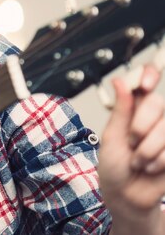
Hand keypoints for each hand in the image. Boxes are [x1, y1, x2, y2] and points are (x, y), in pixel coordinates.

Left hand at [99, 65, 164, 233]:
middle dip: (139, 126)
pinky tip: (151, 168)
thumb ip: (121, 110)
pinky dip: (159, 161)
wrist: (126, 196)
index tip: (144, 85)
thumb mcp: (112, 136)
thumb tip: (119, 80)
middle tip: (131, 142)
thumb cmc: (114, 166)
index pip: (148, 78)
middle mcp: (155, 116)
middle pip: (157, 103)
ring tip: (139, 160)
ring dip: (147, 149)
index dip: (149, 74)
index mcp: (135, 107)